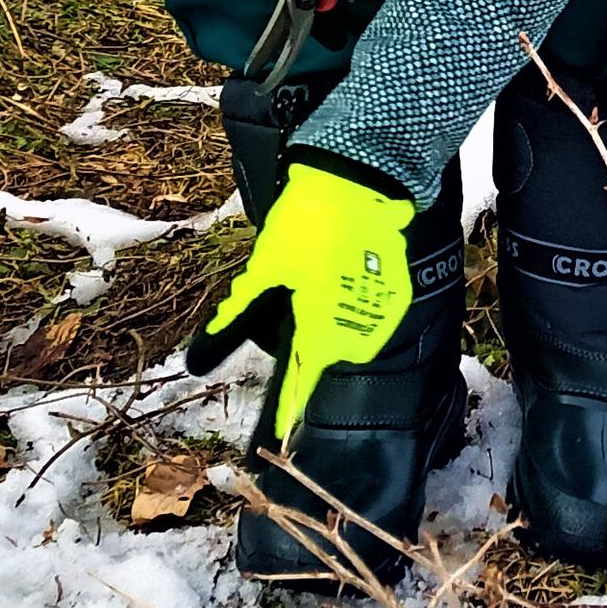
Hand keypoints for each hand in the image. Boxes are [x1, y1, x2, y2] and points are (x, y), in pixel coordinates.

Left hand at [187, 159, 412, 439]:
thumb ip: (242, 306)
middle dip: (314, 342)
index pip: (302, 376)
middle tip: (301, 303)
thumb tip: (209, 339)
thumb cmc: (303, 221)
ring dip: (336, 322)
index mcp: (317, 323)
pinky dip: (358, 304)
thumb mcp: (265, 265)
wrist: (354, 179)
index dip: (291, 402)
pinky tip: (347, 275)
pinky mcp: (397, 289)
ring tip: (325, 281)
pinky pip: (373, 312)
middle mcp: (353, 325)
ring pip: (352, 333)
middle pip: (329, 352)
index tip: (283, 428)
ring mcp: (381, 308)